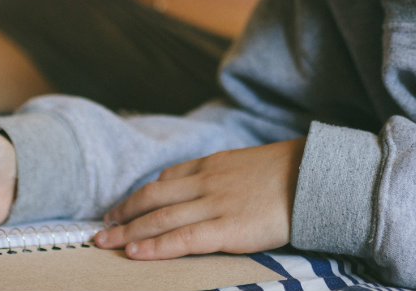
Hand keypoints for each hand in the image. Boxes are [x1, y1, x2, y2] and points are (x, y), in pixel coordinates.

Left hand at [94, 138, 305, 258]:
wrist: (314, 177)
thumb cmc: (290, 174)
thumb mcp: (251, 164)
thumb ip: (226, 175)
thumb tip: (212, 189)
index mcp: (213, 164)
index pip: (167, 179)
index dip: (142, 195)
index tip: (125, 207)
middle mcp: (206, 182)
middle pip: (153, 197)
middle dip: (124, 212)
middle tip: (102, 226)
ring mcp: (213, 204)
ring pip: (159, 218)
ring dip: (127, 230)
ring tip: (104, 242)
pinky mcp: (225, 229)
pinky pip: (181, 239)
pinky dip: (153, 246)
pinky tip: (134, 252)